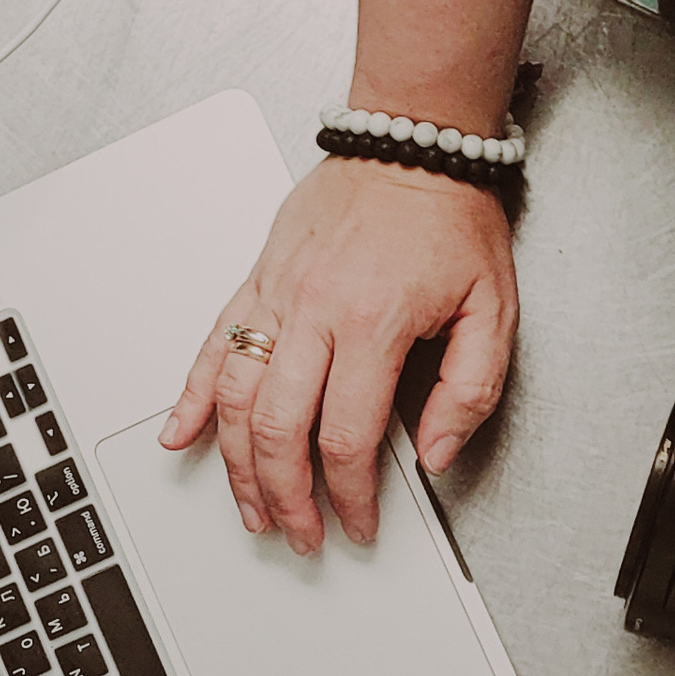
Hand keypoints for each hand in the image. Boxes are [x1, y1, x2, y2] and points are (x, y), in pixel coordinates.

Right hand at [162, 158, 516, 553]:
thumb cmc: (449, 217)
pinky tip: (182, 434)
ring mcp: (276, 295)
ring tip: (251, 506)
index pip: (347, 438)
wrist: (411, 144)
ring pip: (237, 398)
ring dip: (237, 465)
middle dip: (287, 497)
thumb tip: (436, 452)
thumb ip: (469, 390)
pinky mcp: (257, 280)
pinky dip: (192, 398)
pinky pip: (212, 346)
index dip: (350, 496)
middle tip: (301, 531)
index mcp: (373, 324)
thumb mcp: (492, 309)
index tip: (360, 521)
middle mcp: (314, 311)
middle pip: (280, 429)